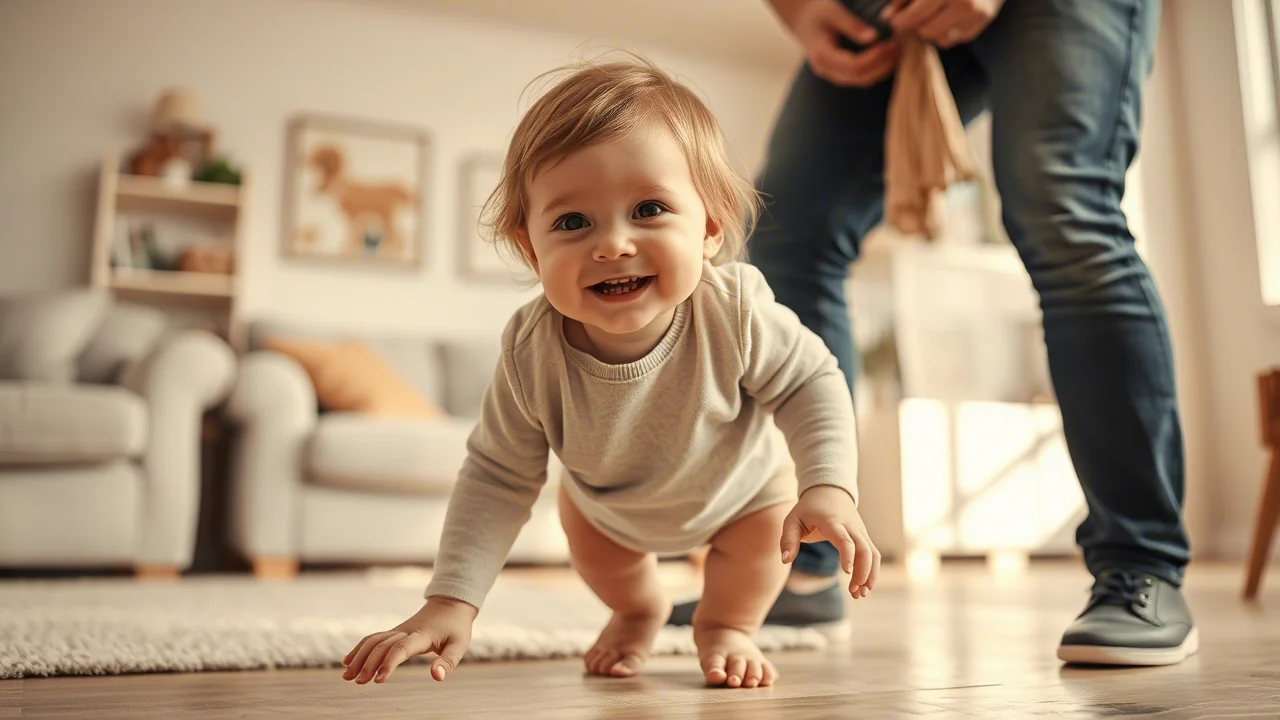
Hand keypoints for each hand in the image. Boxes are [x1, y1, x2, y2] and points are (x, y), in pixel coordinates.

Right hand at [341, 596, 476, 683]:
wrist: (451, 604)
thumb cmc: (456, 627)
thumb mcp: (459, 645)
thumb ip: (447, 662)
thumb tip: (436, 678)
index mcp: (422, 635)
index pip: (401, 648)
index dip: (388, 663)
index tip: (379, 680)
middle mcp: (406, 631)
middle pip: (382, 645)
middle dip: (368, 664)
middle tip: (358, 682)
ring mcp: (398, 630)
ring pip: (373, 640)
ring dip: (359, 657)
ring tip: (347, 676)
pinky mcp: (395, 632)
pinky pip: (373, 638)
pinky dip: (360, 648)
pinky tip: (349, 661)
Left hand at [780, 485, 880, 598]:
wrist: (829, 491)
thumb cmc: (808, 509)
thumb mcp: (792, 520)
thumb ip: (788, 540)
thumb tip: (785, 561)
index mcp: (832, 521)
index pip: (844, 538)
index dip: (848, 554)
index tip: (847, 572)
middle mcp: (850, 526)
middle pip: (864, 549)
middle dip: (863, 572)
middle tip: (855, 593)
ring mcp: (860, 531)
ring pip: (873, 554)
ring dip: (870, 575)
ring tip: (859, 595)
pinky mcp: (864, 537)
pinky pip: (873, 555)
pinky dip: (871, 571)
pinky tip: (862, 587)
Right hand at [787, 0, 902, 86]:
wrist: (803, 19)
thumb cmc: (817, 12)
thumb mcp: (832, 11)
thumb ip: (852, 24)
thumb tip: (874, 37)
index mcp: (822, 55)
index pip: (853, 66)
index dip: (874, 58)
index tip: (890, 43)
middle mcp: (826, 70)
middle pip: (860, 78)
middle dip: (883, 65)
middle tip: (898, 46)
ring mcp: (832, 74)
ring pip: (863, 81)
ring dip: (883, 69)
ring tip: (897, 50)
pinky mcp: (840, 73)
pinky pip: (861, 78)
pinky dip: (877, 69)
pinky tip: (888, 55)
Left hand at [881, 0, 1004, 47]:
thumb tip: (889, 14)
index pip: (915, 15)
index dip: (900, 19)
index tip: (893, 19)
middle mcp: (964, 2)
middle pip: (925, 30)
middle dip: (915, 24)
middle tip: (913, 15)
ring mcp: (975, 13)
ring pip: (937, 36)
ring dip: (929, 28)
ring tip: (933, 12)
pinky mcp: (982, 22)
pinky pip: (952, 38)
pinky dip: (945, 30)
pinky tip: (948, 15)